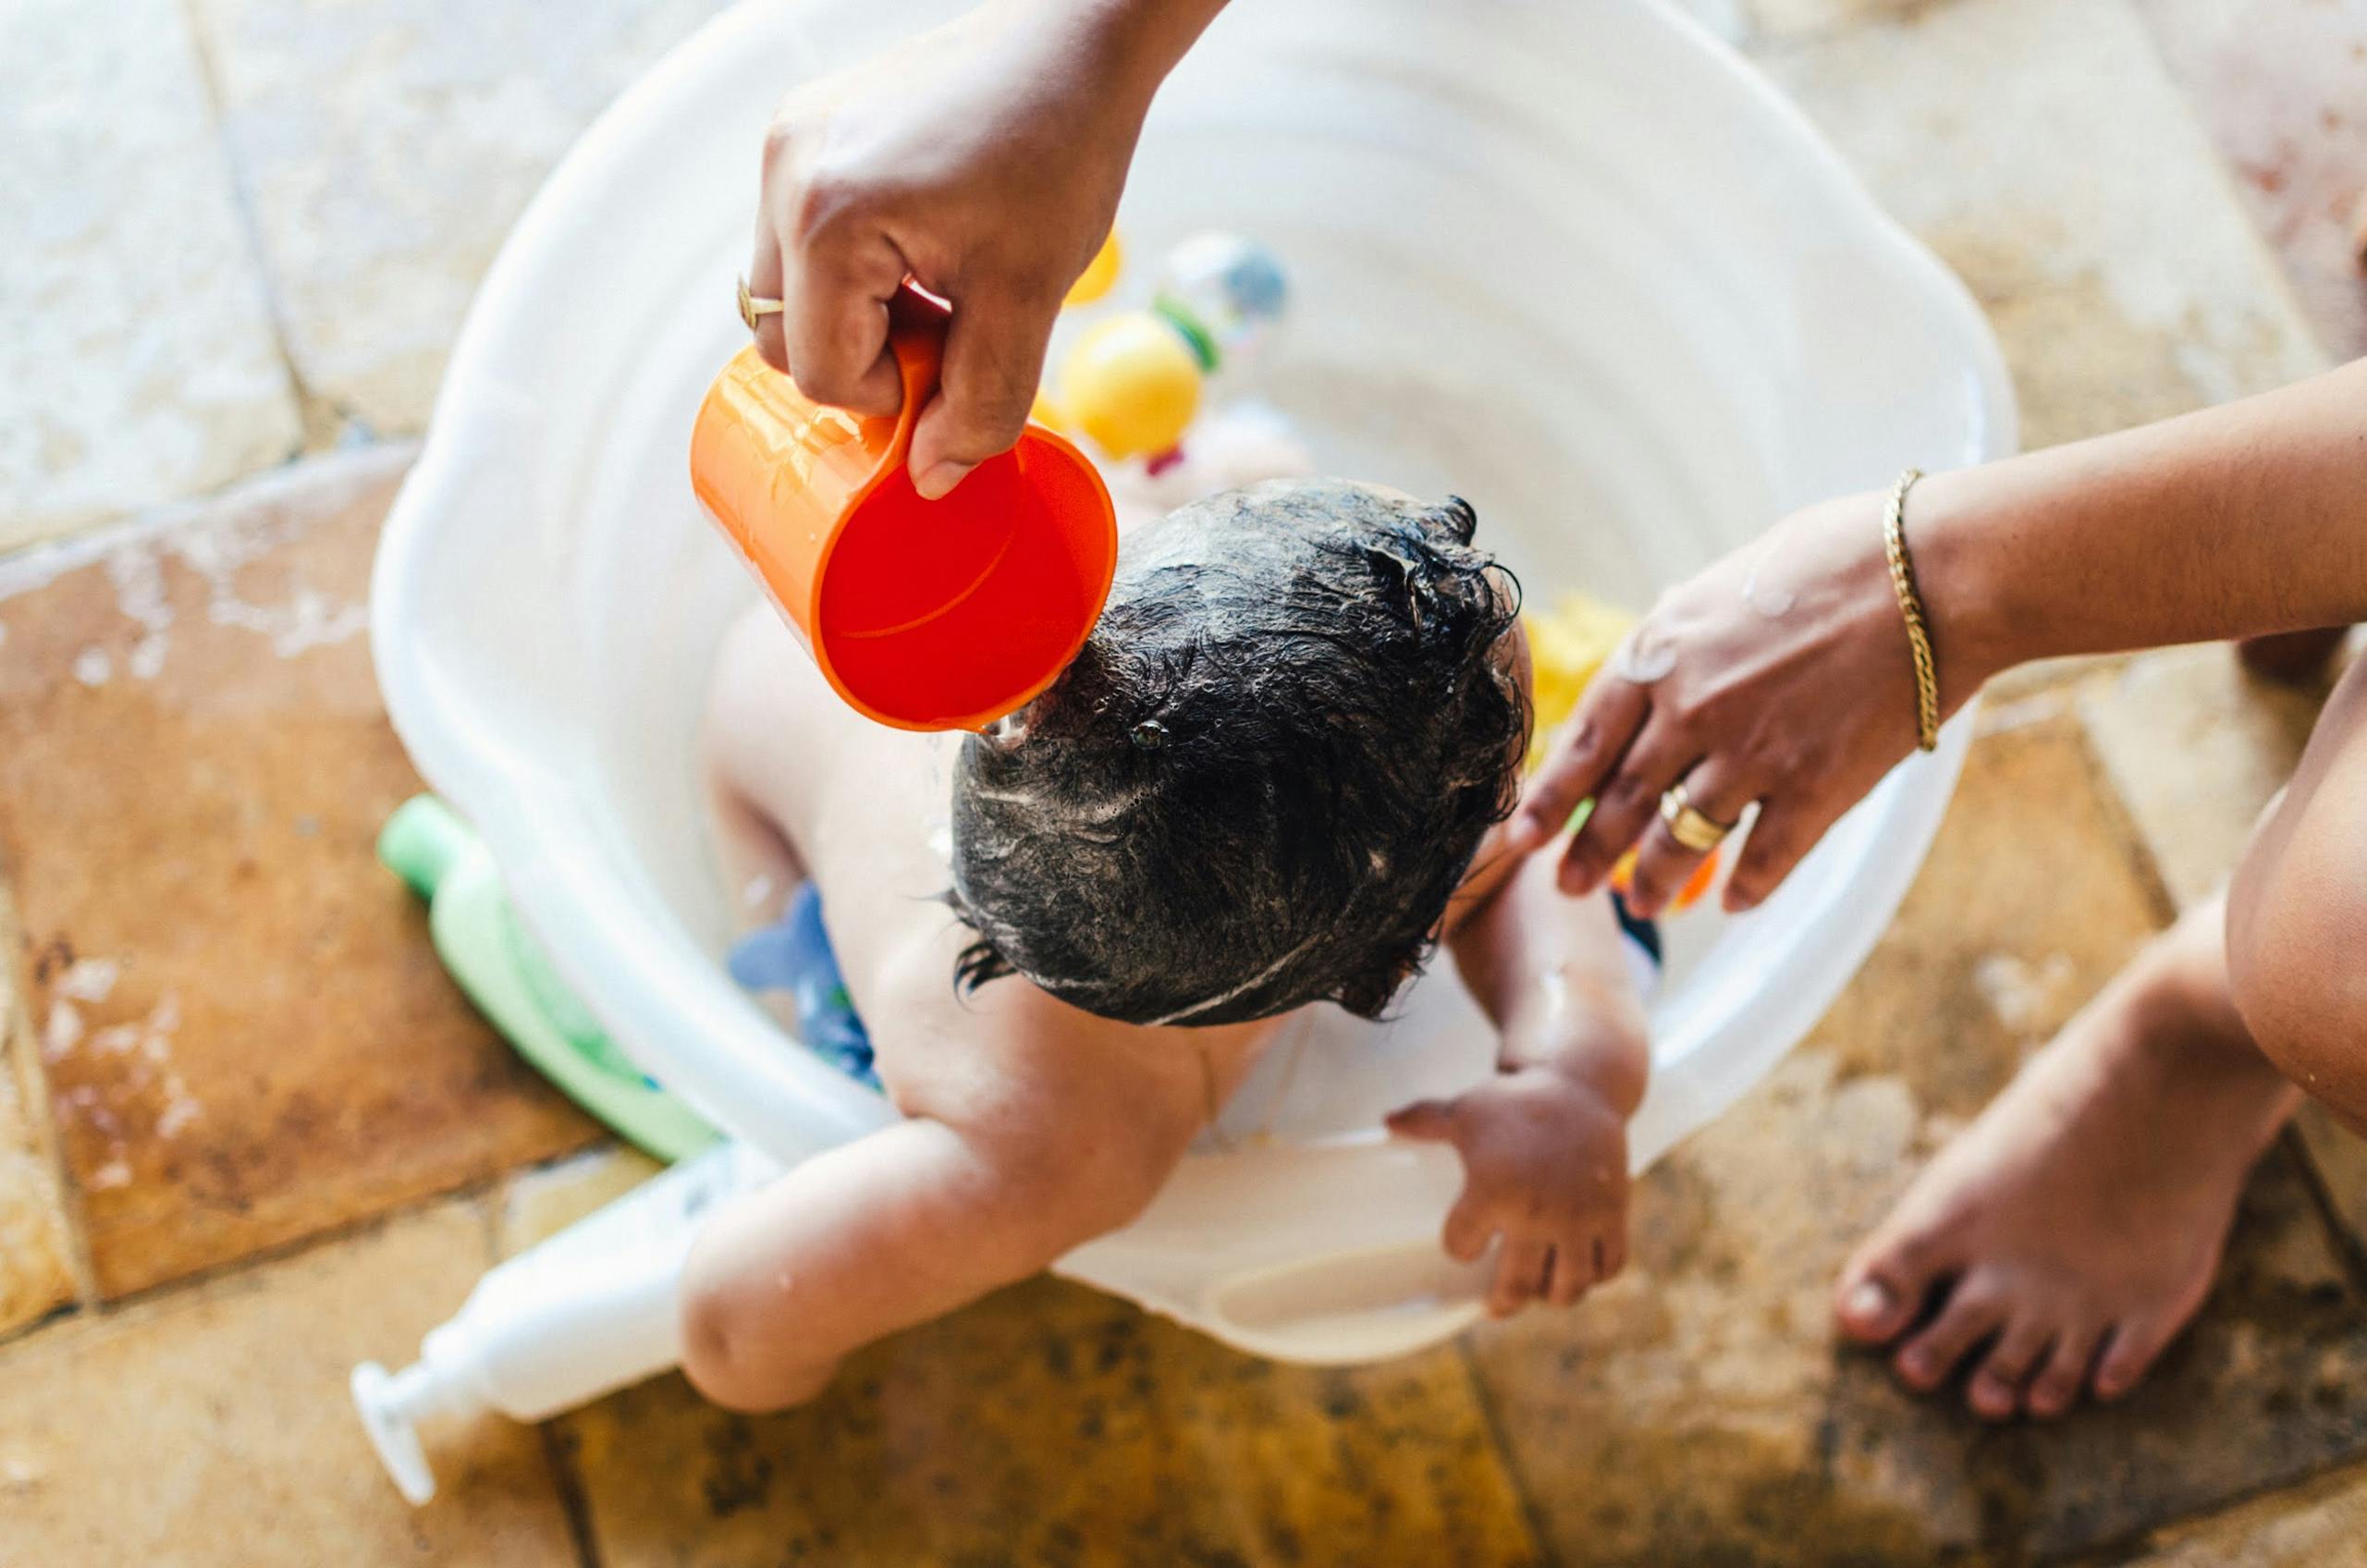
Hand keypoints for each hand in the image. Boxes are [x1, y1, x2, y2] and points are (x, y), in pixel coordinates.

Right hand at [749, 1, 1188, 497]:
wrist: (1072, 41)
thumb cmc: (1058, 151)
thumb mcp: (1029, 299)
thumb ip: (981, 404)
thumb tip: (929, 480)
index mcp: (829, 218)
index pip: (821, 373)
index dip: (894, 394)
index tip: (959, 356)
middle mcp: (785, 173)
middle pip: (783, 336)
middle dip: (865, 356)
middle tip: (949, 326)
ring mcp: (786, 142)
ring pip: (786, 290)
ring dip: (857, 314)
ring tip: (940, 283)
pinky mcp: (803, 128)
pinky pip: (799, 234)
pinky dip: (853, 265)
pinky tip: (924, 243)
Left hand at [1387, 1067, 1630, 1316]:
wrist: (1581, 1085)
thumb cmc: (1517, 1100)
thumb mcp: (1467, 1109)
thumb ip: (1425, 1121)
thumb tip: (1386, 1122)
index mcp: (1492, 1190)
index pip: (1461, 1245)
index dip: (1458, 1247)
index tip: (1463, 1246)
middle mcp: (1536, 1211)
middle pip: (1517, 1286)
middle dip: (1503, 1303)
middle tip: (1496, 1305)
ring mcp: (1578, 1217)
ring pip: (1567, 1287)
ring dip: (1551, 1296)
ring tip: (1541, 1292)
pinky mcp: (1612, 1214)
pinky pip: (1609, 1265)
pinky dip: (1596, 1277)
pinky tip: (1581, 1272)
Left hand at [1506, 480, 1992, 917]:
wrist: (1934, 576)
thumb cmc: (1835, 559)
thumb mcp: (1723, 586)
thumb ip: (1680, 644)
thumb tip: (1653, 674)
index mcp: (1660, 655)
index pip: (1583, 744)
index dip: (1548, 799)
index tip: (1518, 836)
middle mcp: (1692, 712)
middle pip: (1621, 803)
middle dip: (1587, 855)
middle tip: (1567, 887)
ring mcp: (1752, 756)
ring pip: (1682, 840)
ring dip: (1655, 881)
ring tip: (1641, 905)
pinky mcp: (1815, 789)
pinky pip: (1765, 858)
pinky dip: (1745, 886)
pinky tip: (1732, 902)